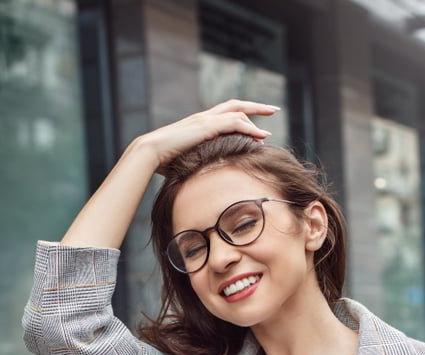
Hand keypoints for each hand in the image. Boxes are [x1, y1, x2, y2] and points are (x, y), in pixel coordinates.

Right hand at [133, 99, 278, 173]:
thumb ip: (197, 163)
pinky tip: (261, 136)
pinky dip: (249, 128)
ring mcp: (205, 120)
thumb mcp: (186, 161)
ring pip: (237, 112)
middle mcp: (204, 117)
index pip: (225, 113)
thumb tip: (204, 180)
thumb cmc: (163, 161)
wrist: (150, 153)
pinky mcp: (206, 126)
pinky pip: (233, 123)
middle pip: (235, 104)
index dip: (242, 115)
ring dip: (256, 118)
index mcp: (200, 123)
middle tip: (273, 110)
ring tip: (271, 128)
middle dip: (256, 106)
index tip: (258, 122)